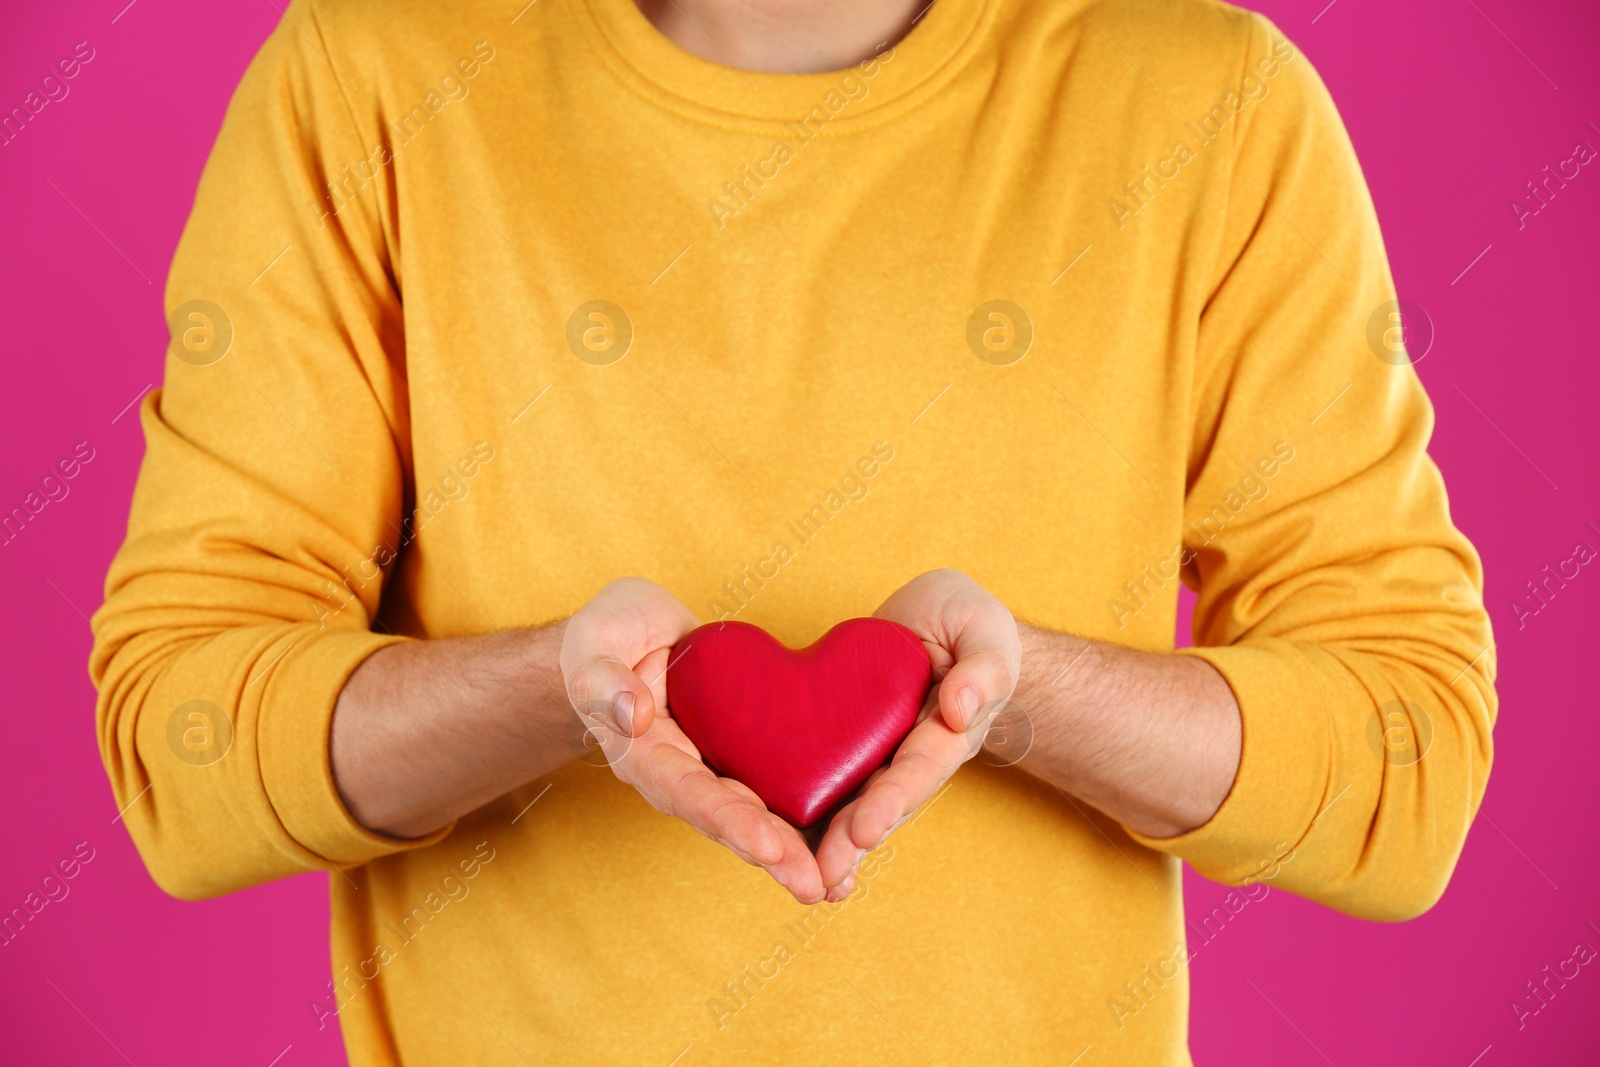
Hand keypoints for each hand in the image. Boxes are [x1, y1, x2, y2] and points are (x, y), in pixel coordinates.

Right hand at [560, 578, 825, 902]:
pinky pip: (777, 788)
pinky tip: (847, 847)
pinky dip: (810, 818)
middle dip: (772, 853)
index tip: (767, 844)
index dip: (726, 819)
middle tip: (814, 883)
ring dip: (796, 851)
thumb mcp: (596, 642)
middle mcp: (680, 774)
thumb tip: (631, 716)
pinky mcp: (743, 757)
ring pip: (757, 815)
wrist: (635, 632)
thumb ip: (602, 680)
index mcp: (643, 754)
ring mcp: (714, 769)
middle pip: (728, 819)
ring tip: (838, 882)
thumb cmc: (610, 635)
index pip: (687, 792)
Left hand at [815, 569, 1020, 899]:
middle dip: (853, 839)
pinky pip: (823, 779)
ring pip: (850, 803)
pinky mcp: (846, 747)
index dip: (893, 799)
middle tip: (825, 872)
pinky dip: (804, 815)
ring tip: (803, 880)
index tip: (867, 829)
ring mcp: (878, 756)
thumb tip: (963, 708)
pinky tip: (777, 850)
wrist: (934, 621)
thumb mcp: (983, 628)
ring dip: (828, 843)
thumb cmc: (966, 622)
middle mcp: (911, 755)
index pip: (920, 768)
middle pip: (882, 801)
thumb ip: (984, 666)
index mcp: (948, 730)